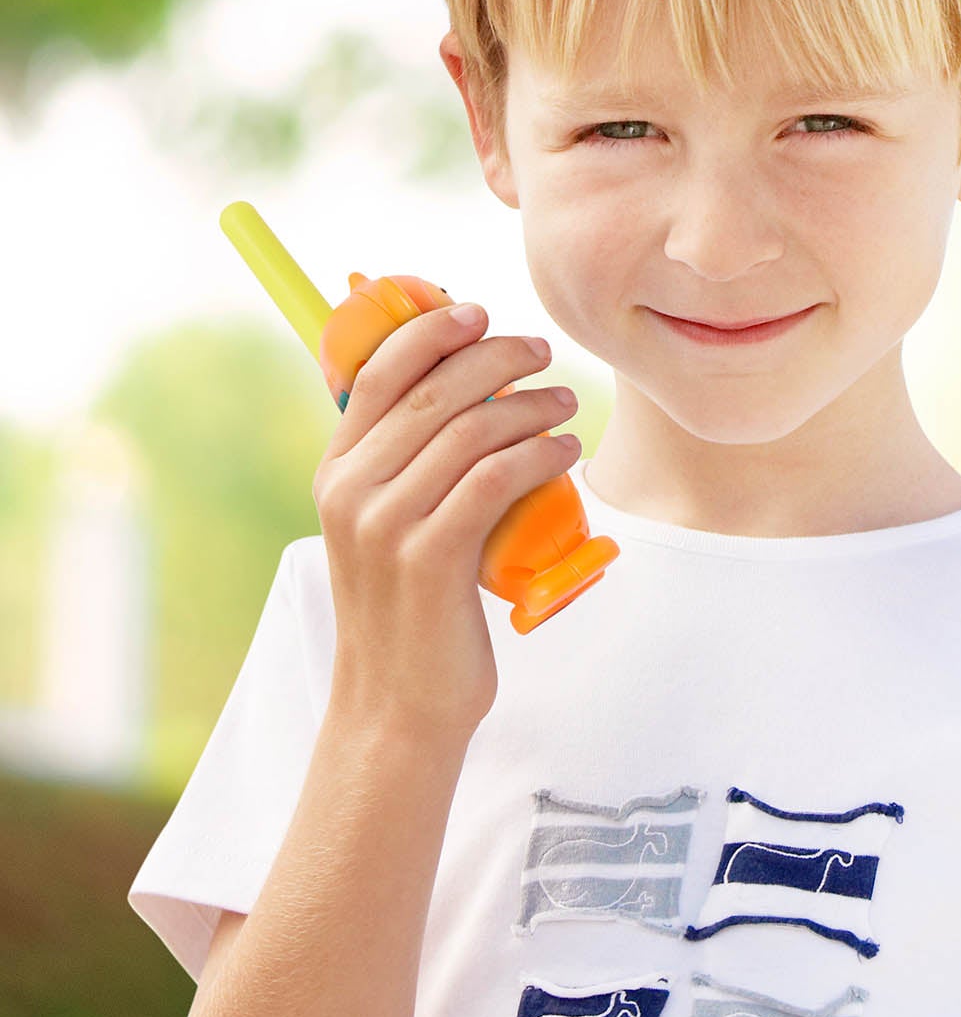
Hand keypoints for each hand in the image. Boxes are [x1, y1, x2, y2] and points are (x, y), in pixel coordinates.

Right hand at [312, 302, 580, 736]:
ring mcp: (388, 525)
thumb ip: (410, 465)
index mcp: (337, 472)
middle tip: (543, 353)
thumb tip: (467, 391)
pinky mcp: (431, 558)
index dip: (429, 331)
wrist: (397, 704)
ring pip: (472, 431)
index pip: (377, 373)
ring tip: (568, 405)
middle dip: (496, 357)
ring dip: (532, 406)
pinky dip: (539, 453)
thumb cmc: (413, 607)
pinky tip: (566, 449)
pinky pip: (495, 478)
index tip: (478, 312)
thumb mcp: (391, 526)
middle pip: (434, 392)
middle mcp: (352, 491)